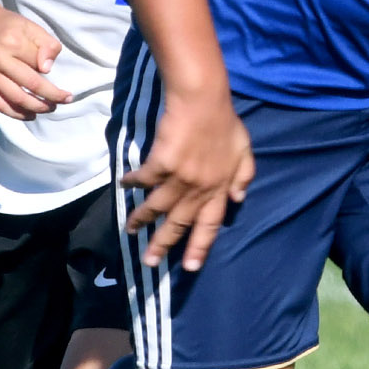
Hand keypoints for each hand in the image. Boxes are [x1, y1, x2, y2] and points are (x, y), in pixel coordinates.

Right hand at [0, 3, 70, 118]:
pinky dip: (14, 113)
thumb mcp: (33, 28)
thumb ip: (47, 46)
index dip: (54, 86)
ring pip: (12, 99)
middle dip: (48, 100)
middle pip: (27, 87)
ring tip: (47, 109)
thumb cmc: (10, 27)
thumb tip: (46, 70)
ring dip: (33, 109)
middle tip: (60, 104)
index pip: (39, 70)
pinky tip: (29, 114)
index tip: (68, 95)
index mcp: (11, 42)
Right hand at [122, 88, 254, 273]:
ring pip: (157, 207)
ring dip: (141, 220)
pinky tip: (124, 186)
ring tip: (130, 230)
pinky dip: (132, 184)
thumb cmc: (224, 123)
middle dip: (163, 245)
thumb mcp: (245, 151)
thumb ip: (244, 176)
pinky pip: (144, 180)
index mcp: (221, 188)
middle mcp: (200, 189)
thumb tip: (239, 200)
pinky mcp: (162, 164)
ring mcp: (180, 178)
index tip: (190, 266)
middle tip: (149, 262)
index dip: (200, 246)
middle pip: (180, 223)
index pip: (211, 224)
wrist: (203, 102)